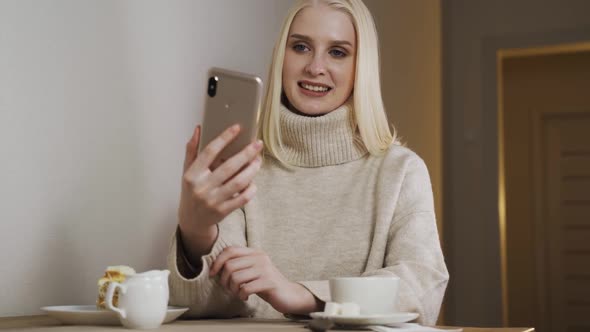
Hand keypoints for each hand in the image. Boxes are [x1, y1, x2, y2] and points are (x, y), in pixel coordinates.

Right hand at [178, 124, 262, 256]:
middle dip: (246, 153)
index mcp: (192, 175)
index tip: (237, 128)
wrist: (191, 220)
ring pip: (238, 182)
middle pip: (229, 166)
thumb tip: (199, 129)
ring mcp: (213, 200)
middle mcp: (202, 187)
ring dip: (252, 170)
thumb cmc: (191, 191)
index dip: (224, 138)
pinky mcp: (223, 211)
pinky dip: (251, 189)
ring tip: (258, 160)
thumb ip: (192, 150)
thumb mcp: (186, 171)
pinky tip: (254, 181)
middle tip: (257, 144)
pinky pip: (242, 198)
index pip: (209, 152)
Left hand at [209, 246, 321, 314]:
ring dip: (233, 290)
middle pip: (229, 266)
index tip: (212, 274)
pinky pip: (245, 288)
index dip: (217, 262)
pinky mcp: (269, 282)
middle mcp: (260, 257)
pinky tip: (246, 297)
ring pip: (235, 278)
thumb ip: (239, 264)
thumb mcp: (252, 270)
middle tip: (229, 289)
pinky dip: (241, 295)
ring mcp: (265, 269)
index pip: (230, 250)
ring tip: (238, 293)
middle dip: (224, 281)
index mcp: (254, 252)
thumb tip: (215, 265)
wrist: (288, 294)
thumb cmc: (265, 283)